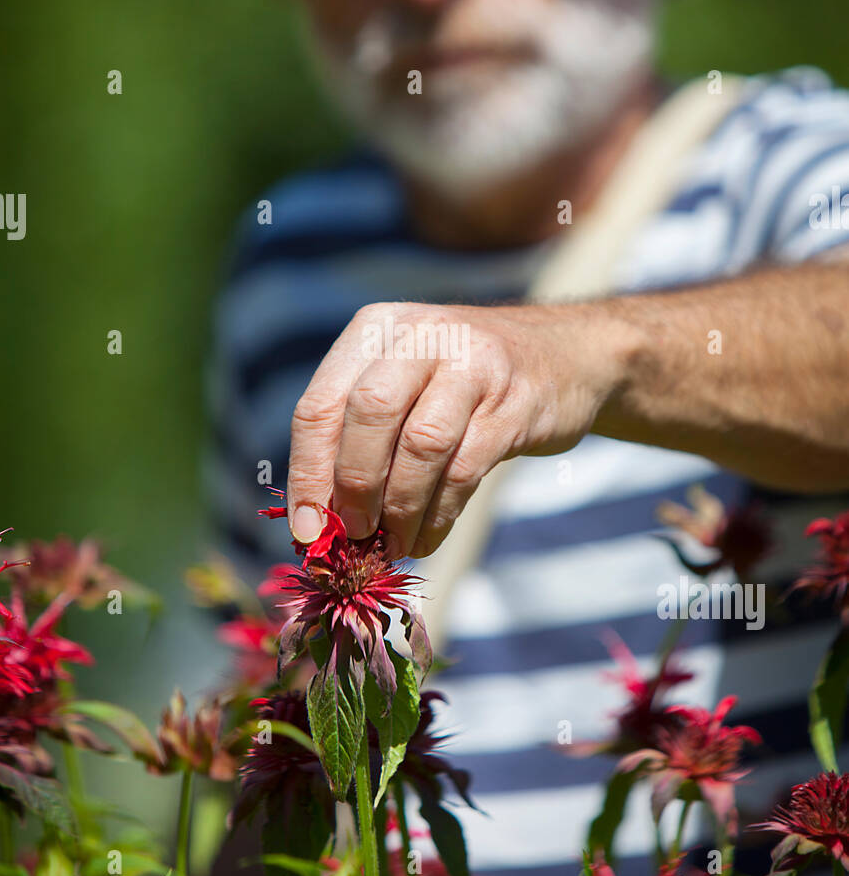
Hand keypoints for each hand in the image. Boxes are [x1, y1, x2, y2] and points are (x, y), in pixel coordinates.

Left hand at [286, 300, 627, 557]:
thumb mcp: (404, 381)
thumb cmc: (462, 383)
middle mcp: (421, 334)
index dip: (307, 475)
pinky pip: (464, 470)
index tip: (307, 533)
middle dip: (353, 488)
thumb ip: (358, 435)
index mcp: (376, 329)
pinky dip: (439, 516)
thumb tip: (316, 524)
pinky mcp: (514, 402)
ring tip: (392, 546)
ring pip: (419, 445)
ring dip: (399, 509)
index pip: (320, 405)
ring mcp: (472, 364)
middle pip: (367, 415)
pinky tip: (427, 538)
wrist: (568, 355)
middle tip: (354, 538)